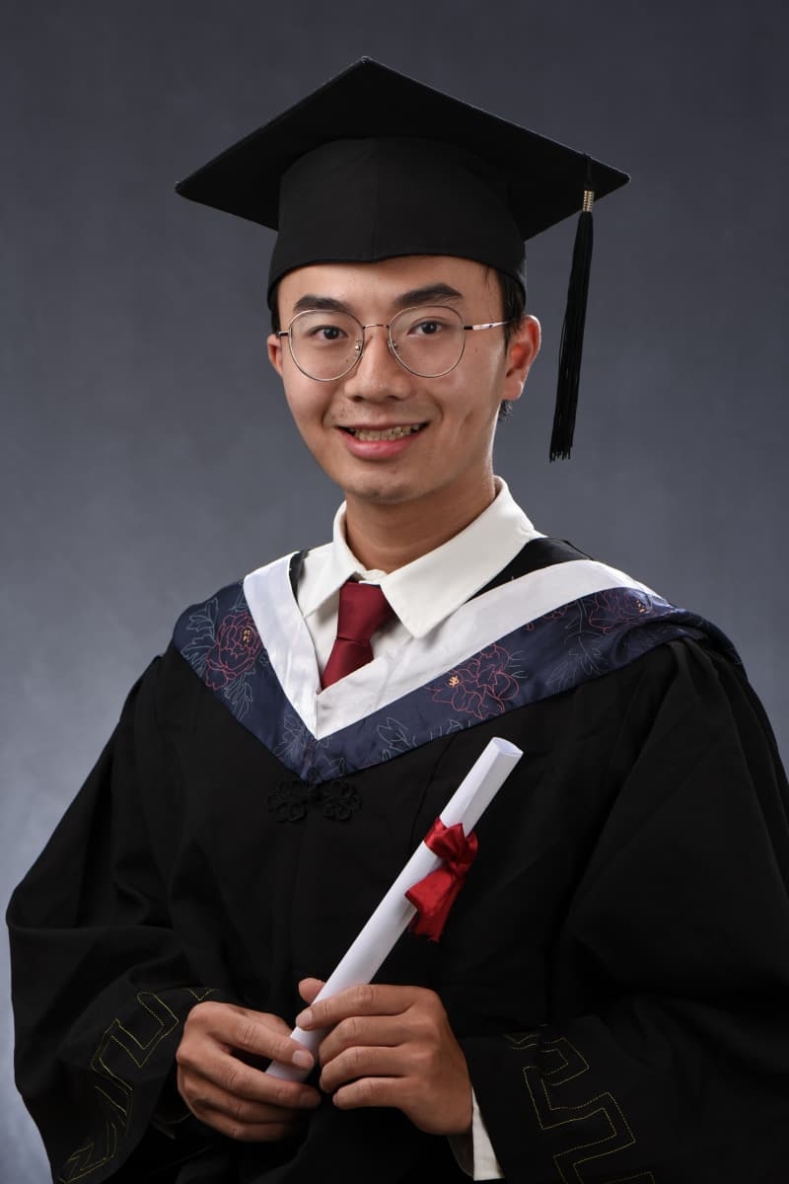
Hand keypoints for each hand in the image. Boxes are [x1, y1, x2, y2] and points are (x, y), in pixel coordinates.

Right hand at [176, 1000, 320, 1141]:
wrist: (196, 1044)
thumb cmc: (230, 1027)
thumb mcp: (249, 1015)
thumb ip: (273, 1031)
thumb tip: (303, 1055)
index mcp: (208, 1020)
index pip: (247, 1036)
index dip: (279, 1050)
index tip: (307, 1061)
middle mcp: (194, 1054)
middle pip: (240, 1080)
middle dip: (281, 1092)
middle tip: (310, 1096)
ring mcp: (193, 1086)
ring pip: (239, 1109)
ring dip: (277, 1115)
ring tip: (303, 1112)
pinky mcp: (198, 1111)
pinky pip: (235, 1129)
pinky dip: (265, 1131)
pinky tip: (286, 1126)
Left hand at [295, 979, 471, 1135]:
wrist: (466, 1094)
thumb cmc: (425, 1052)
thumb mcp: (399, 1019)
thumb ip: (356, 1003)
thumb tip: (307, 987)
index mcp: (418, 1000)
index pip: (362, 996)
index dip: (327, 1007)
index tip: (305, 1021)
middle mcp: (422, 1024)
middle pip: (354, 1028)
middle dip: (327, 1046)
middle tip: (319, 1060)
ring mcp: (422, 1057)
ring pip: (356, 1059)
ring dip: (332, 1072)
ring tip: (328, 1080)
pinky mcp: (418, 1090)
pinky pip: (367, 1090)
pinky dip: (346, 1095)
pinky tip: (342, 1097)